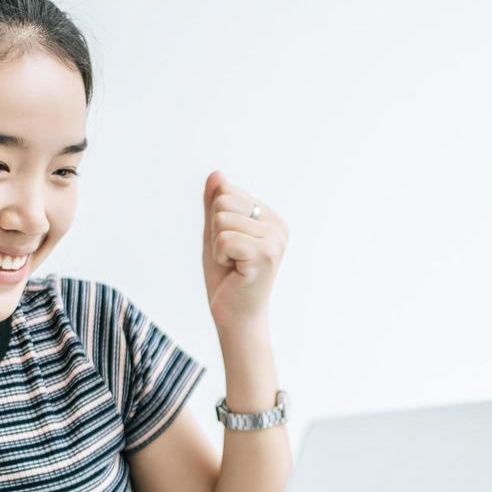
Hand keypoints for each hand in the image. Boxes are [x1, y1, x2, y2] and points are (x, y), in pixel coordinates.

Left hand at [201, 171, 288, 331]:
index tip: (229, 246)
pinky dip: (219, 257)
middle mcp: (277, 225)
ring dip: (217, 247)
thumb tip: (216, 174)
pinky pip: (223, 239)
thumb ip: (215, 205)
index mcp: (269, 217)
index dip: (216, 220)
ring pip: (221, 220)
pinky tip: (234, 271)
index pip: (226, 192)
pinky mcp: (266, 254)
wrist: (235, 318)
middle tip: (230, 257)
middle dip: (215, 231)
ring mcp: (274, 239)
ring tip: (233, 265)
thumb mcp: (215, 235)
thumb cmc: (227, 279)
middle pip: (223, 201)